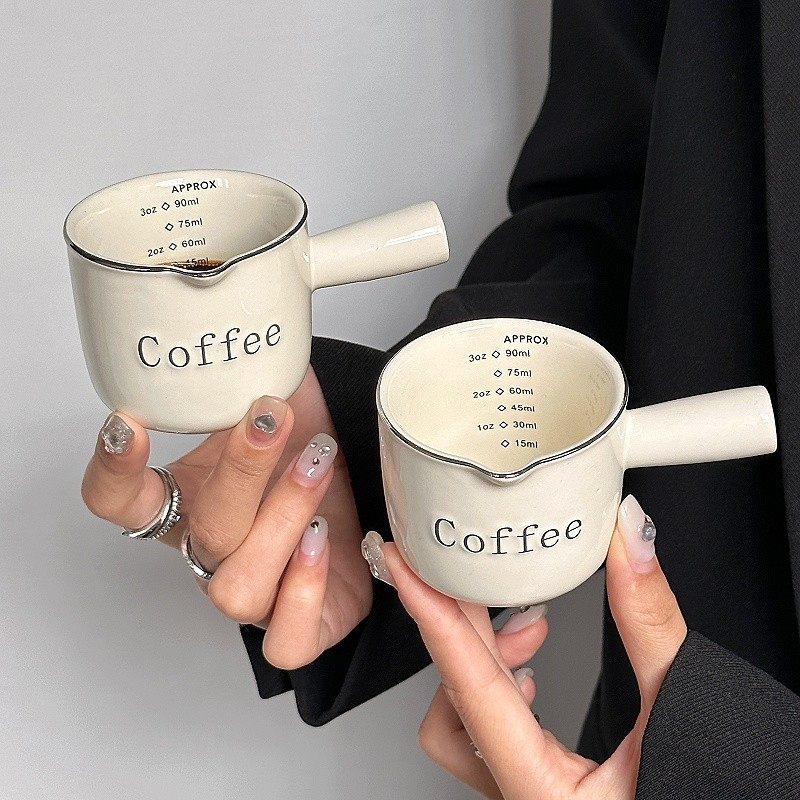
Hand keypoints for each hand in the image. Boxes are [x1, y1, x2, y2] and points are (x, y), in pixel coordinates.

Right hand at [82, 367, 371, 668]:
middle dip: (242, 471)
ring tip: (317, 466)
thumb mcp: (276, 397)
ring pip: (239, 589)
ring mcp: (257, 592)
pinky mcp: (305, 623)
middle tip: (274, 418)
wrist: (363, 486)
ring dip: (282, 520)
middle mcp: (216, 553)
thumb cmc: (313, 442)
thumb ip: (249, 376)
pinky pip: (288, 640)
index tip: (129, 423)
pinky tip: (323, 539)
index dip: (112, 472)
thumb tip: (244, 334)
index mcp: (190, 502)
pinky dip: (305, 590)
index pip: (119, 503)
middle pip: (204, 532)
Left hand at [365, 495, 686, 799]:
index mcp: (539, 787)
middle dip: (461, 623)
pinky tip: (528, 665)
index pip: (468, 683)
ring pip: (462, 717)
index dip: (431, 614)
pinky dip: (499, 684)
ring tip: (525, 619)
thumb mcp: (682, 712)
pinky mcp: (535, 783)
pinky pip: (488, 729)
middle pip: (455, 694)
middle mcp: (518, 791)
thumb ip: (651, 623)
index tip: (404, 567)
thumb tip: (631, 539)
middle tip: (458, 565)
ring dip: (485, 658)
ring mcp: (522, 788)